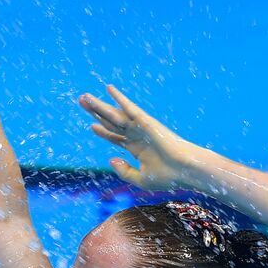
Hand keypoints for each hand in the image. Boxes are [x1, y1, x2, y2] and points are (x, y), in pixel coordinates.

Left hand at [81, 86, 200, 188]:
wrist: (186, 170)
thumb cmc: (169, 176)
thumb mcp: (142, 179)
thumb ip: (125, 172)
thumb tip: (111, 160)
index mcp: (137, 149)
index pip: (116, 138)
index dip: (103, 132)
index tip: (92, 126)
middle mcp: (137, 136)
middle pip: (111, 122)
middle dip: (96, 112)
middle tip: (81, 101)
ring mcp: (141, 128)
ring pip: (114, 114)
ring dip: (99, 105)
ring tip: (83, 97)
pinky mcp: (146, 122)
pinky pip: (129, 107)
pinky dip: (119, 98)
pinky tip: (108, 88)